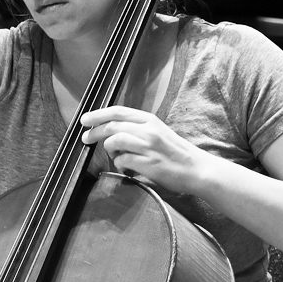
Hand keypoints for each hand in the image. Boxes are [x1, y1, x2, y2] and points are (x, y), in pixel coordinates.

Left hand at [79, 106, 207, 191]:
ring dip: (110, 150)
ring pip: (115, 141)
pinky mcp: (148, 163)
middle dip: (94, 132)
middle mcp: (149, 130)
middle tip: (86, 139)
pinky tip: (127, 167)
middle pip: (112, 126)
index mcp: (150, 120)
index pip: (118, 112)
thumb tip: (109, 132)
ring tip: (116, 156)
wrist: (197, 169)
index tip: (85, 119)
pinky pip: (122, 160)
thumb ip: (136, 129)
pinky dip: (119, 164)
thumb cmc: (175, 152)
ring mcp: (149, 146)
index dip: (98, 114)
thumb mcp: (158, 132)